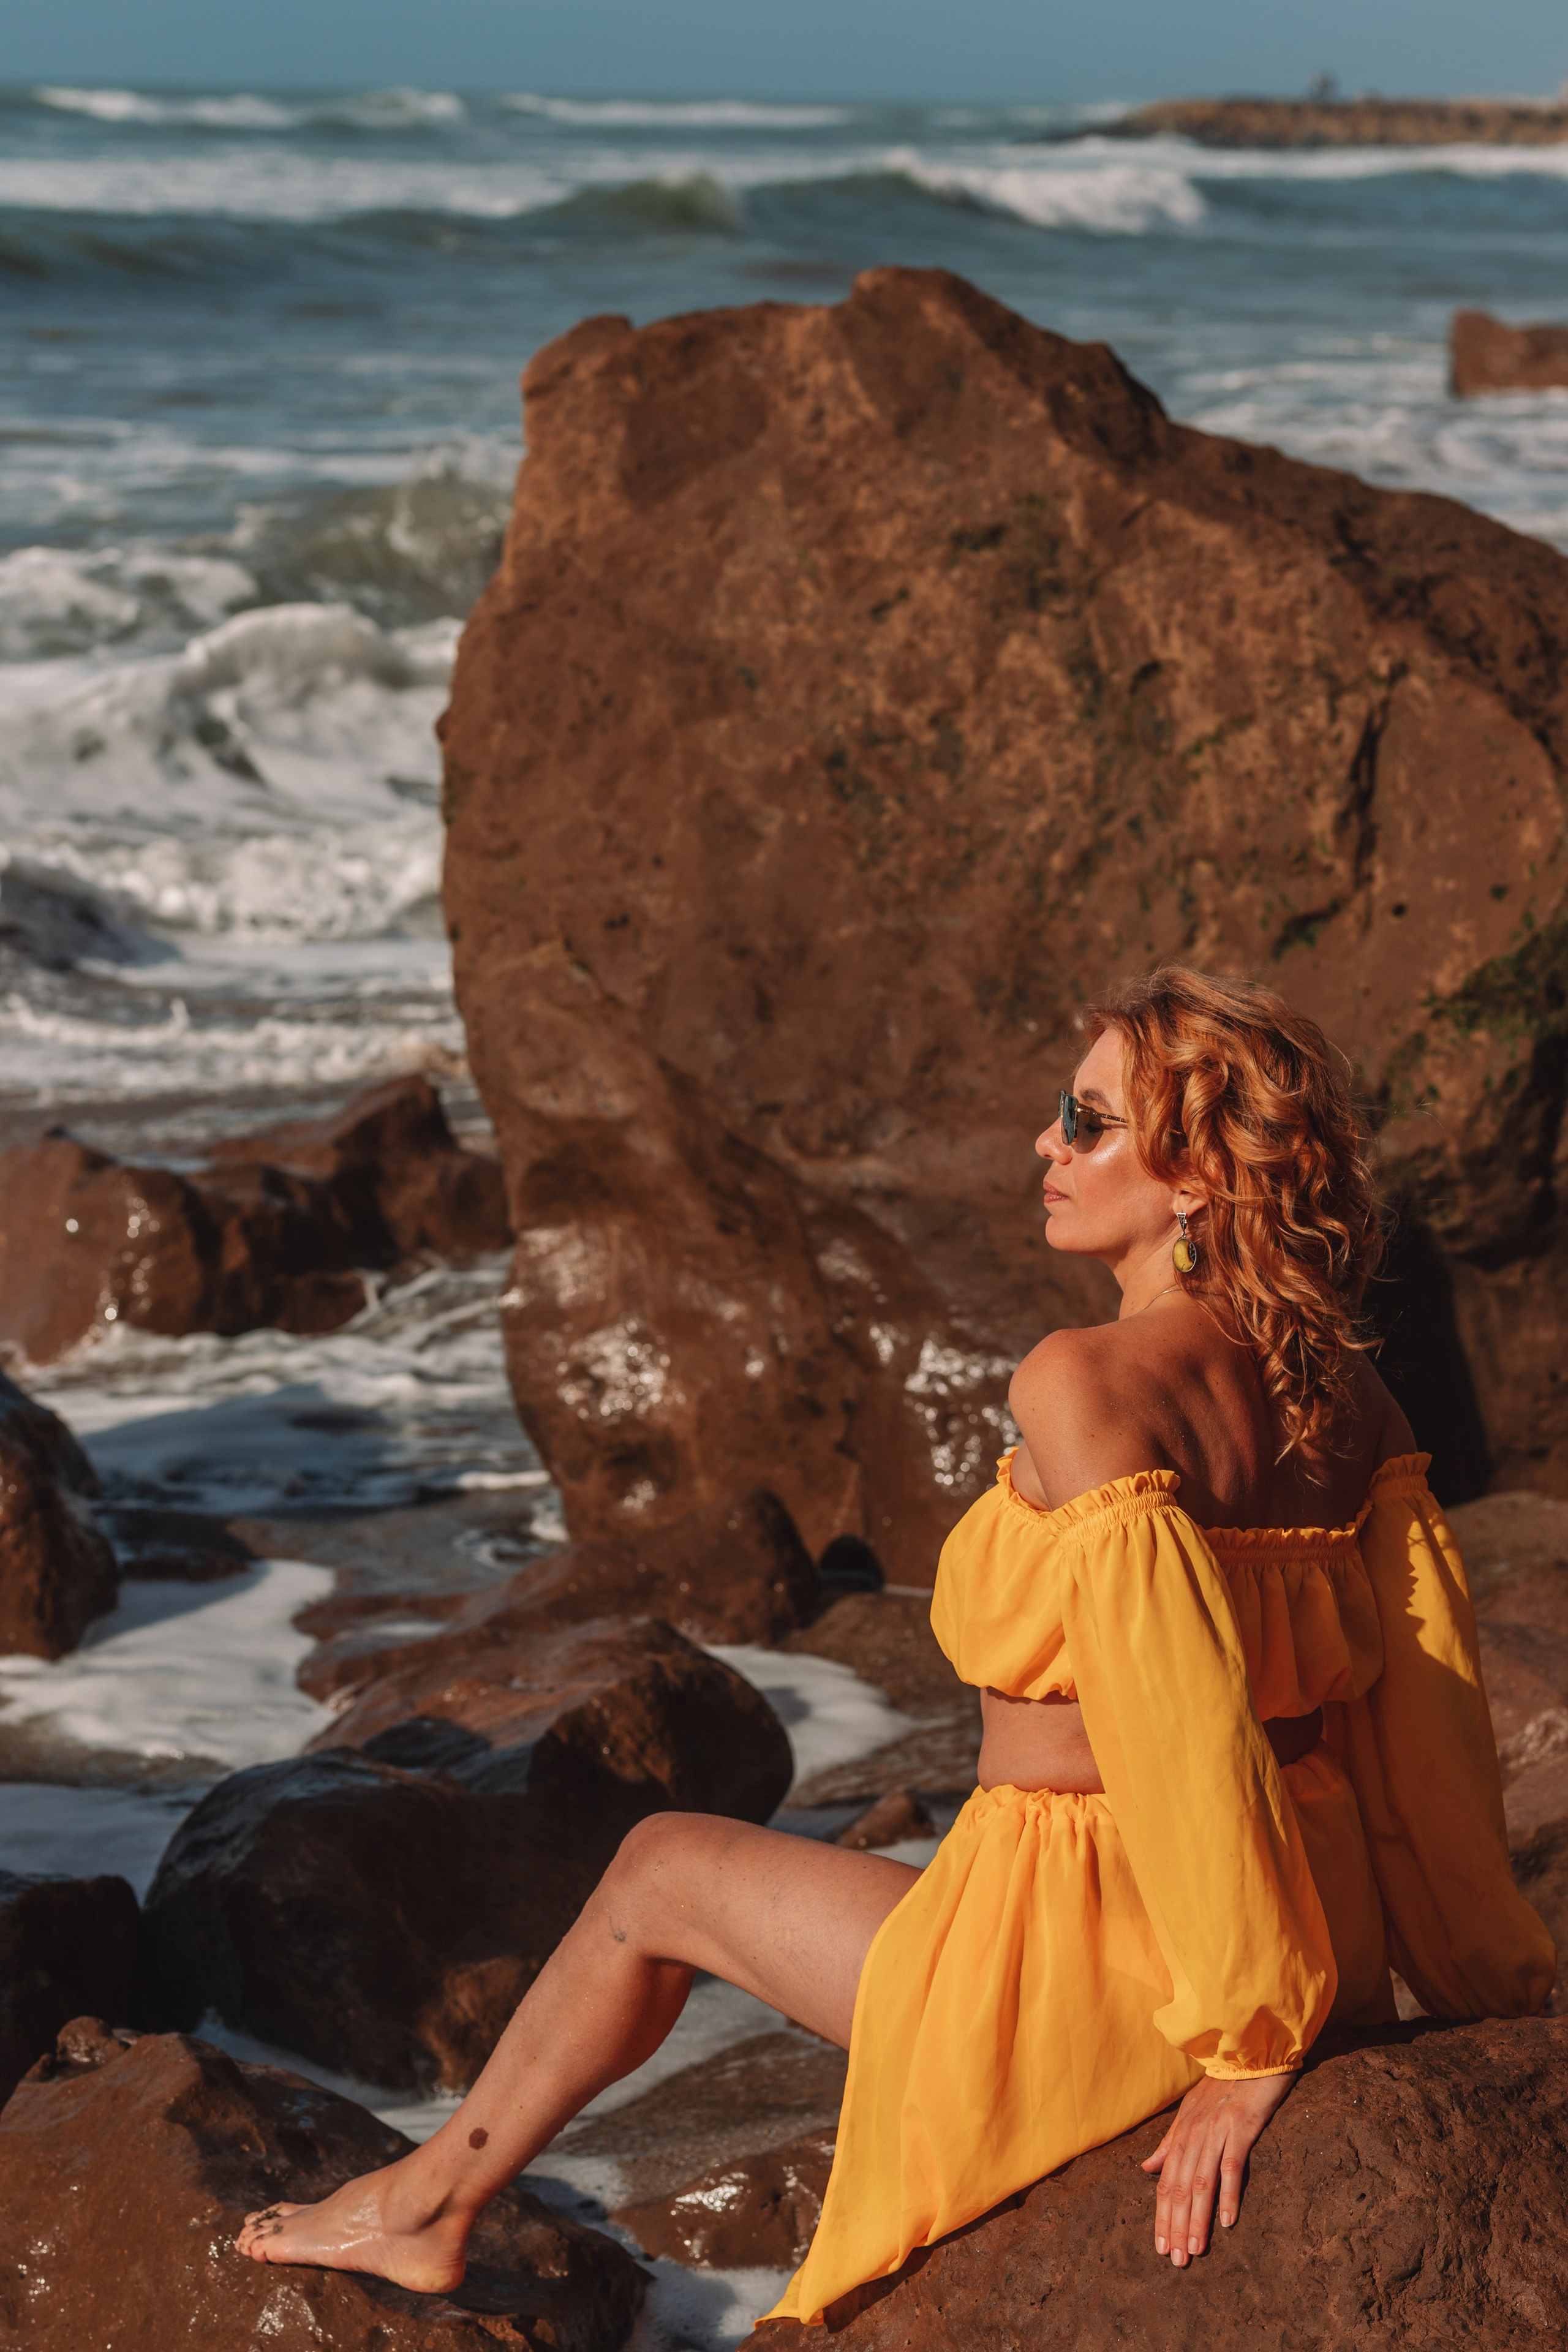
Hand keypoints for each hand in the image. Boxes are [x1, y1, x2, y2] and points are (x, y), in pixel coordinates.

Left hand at [1140, 2069, 1293, 2265]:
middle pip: (1180, 2187)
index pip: (1166, 2182)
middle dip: (1175, 2225)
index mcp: (1182, 2132)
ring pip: (1201, 2182)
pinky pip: (1232, 2165)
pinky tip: (1227, 2220)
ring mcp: (1217, 2131)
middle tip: (1175, 2260)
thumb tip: (1146, 2168)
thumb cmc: (1224, 2085)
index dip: (1162, 2216)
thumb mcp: (1191, 2111)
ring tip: (1194, 2250)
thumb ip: (1169, 2142)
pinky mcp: (1241, 2128)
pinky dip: (1228, 2193)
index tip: (1161, 2247)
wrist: (1251, 2053)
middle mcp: (1194, 2134)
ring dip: (1197, 2218)